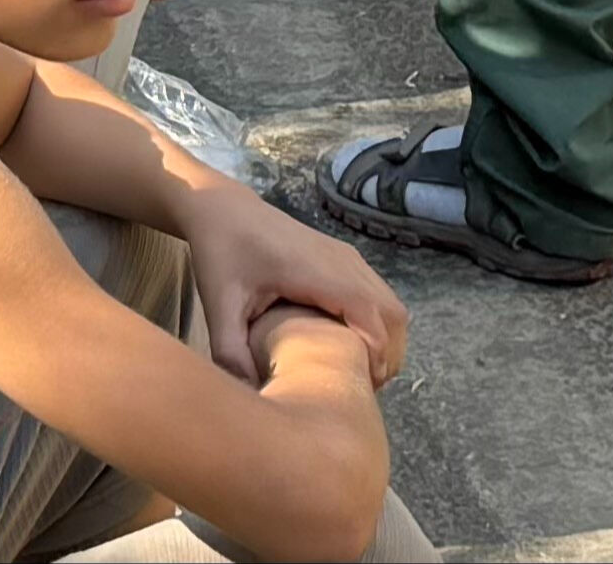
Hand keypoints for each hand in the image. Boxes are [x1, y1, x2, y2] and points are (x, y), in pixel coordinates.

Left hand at [179, 182, 406, 387]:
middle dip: (387, 356)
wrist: (224, 209)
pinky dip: (378, 325)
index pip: (371, 318)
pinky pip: (378, 296)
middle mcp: (344, 263)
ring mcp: (348, 259)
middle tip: (358, 389)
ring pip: (391, 305)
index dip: (374, 358)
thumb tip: (250, 403)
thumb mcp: (219, 306)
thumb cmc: (221, 254)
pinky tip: (349, 347)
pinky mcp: (345, 259)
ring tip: (356, 373)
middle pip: (393, 315)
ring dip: (385, 342)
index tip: (354, 390)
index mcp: (319, 272)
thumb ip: (232, 354)